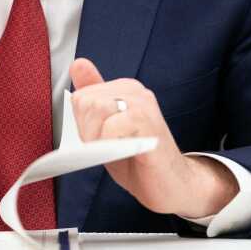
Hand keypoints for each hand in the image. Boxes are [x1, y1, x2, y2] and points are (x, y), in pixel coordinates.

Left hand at [69, 58, 237, 218]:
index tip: (103, 141)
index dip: (83, 126)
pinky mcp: (147, 120)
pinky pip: (111, 127)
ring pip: (96, 109)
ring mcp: (143, 103)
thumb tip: (78, 63)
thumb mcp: (107, 131)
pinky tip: (127, 153)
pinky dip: (111, 146)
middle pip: (85, 102)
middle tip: (111, 149)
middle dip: (88, 132)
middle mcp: (134, 90)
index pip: (80, 97)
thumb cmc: (138, 160)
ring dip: (98, 140)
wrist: (172, 186)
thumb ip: (92, 98)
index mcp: (123, 89)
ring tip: (118, 151)